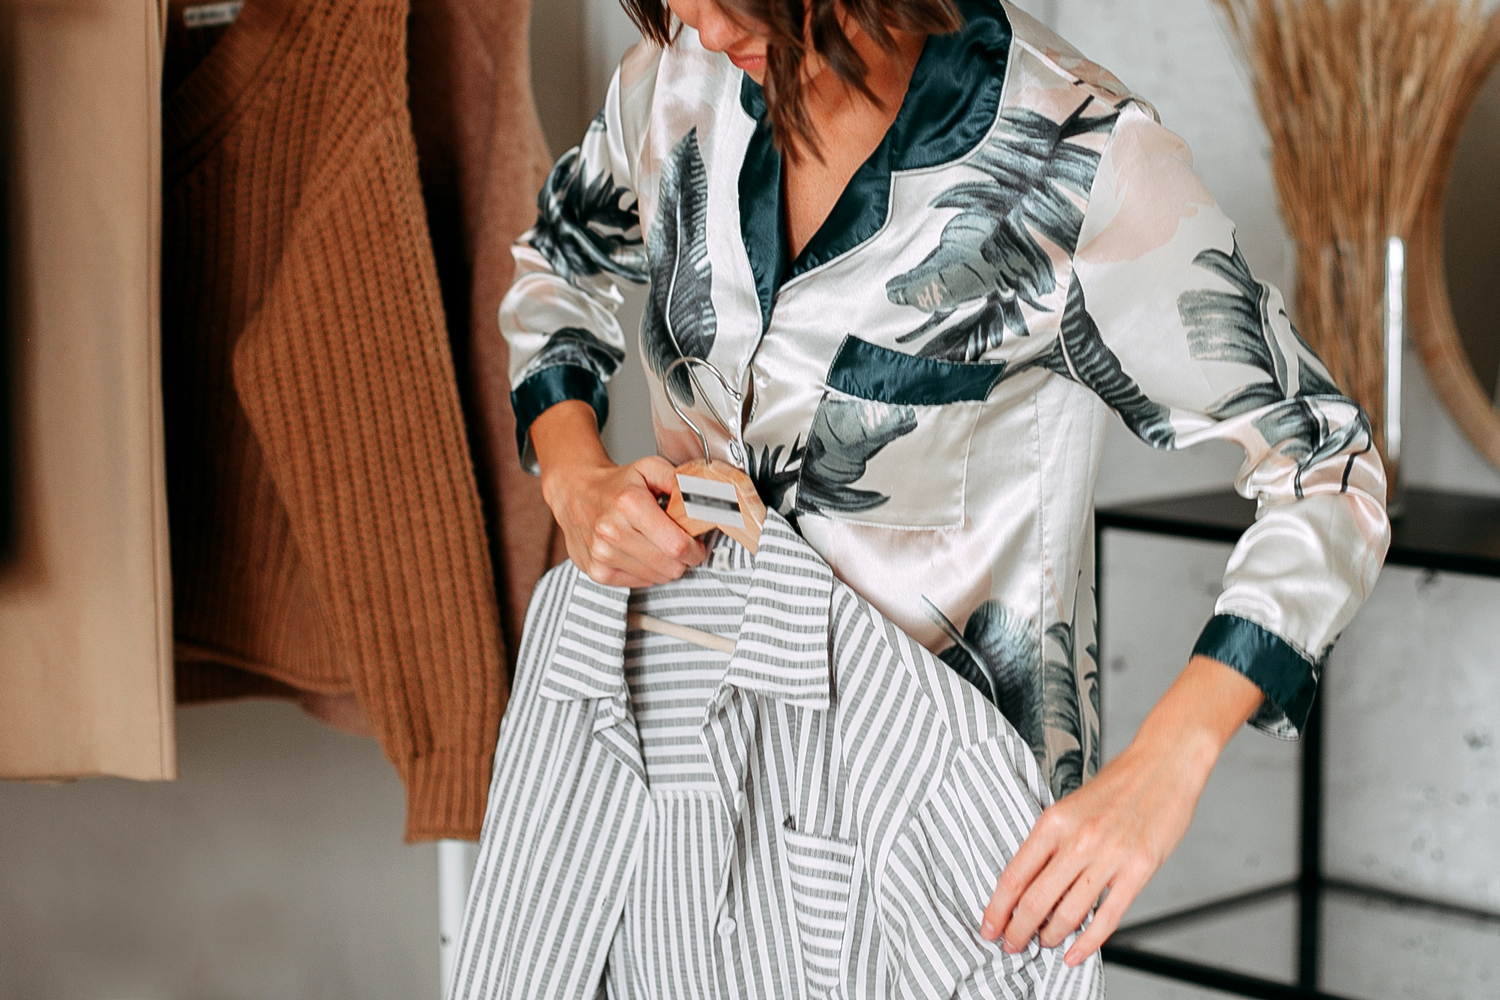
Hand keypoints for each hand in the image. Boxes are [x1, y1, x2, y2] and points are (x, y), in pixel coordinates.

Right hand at [533, 401, 706, 587]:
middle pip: (670, 566)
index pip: (677, 545)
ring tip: (656, 545)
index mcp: (629, 504)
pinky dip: (646, 571)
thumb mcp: (650, 467)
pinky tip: (640, 553)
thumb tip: (702, 499)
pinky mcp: (597, 571)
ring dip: (665, 566)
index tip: (696, 544)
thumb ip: (679, 481)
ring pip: (657, 577)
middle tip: (679, 544)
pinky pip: (639, 583)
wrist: (575, 492)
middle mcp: (612, 531)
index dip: (695, 549)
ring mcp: (602, 554)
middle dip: (683, 559)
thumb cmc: (616, 483)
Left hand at [980, 655, 1263, 965]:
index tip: (990, 926)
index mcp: (1054, 821)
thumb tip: (1027, 883)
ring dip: (1049, 936)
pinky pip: (1106, 918)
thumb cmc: (1117, 784)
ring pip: (1068, 913)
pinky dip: (1087, 942)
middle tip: (1011, 944)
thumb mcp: (1070, 806)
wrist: (1164, 764)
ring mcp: (1109, 857)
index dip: (998, 908)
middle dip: (1017, 930)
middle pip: (1035, 900)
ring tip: (1042, 943)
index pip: (1014, 875)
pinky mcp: (1138, 871)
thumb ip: (1050, 842)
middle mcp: (1078, 840)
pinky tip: (1074, 953)